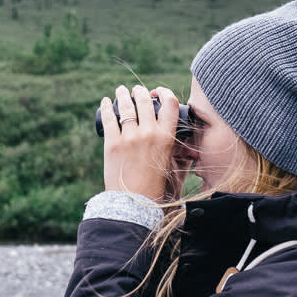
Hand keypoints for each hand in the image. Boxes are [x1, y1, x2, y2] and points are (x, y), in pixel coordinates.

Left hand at [99, 85, 180, 201]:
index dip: (165, 92)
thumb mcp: (176, 172)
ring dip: (124, 94)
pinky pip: (110, 118)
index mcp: (167, 138)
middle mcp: (149, 134)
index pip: (170, 104)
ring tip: (122, 91)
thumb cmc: (158, 191)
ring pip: (127, 106)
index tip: (159, 92)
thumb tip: (190, 152)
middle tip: (137, 90)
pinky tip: (107, 101)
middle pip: (145, 100)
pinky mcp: (112, 144)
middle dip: (141, 91)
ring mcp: (129, 138)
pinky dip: (108, 106)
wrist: (134, 205)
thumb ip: (183, 160)